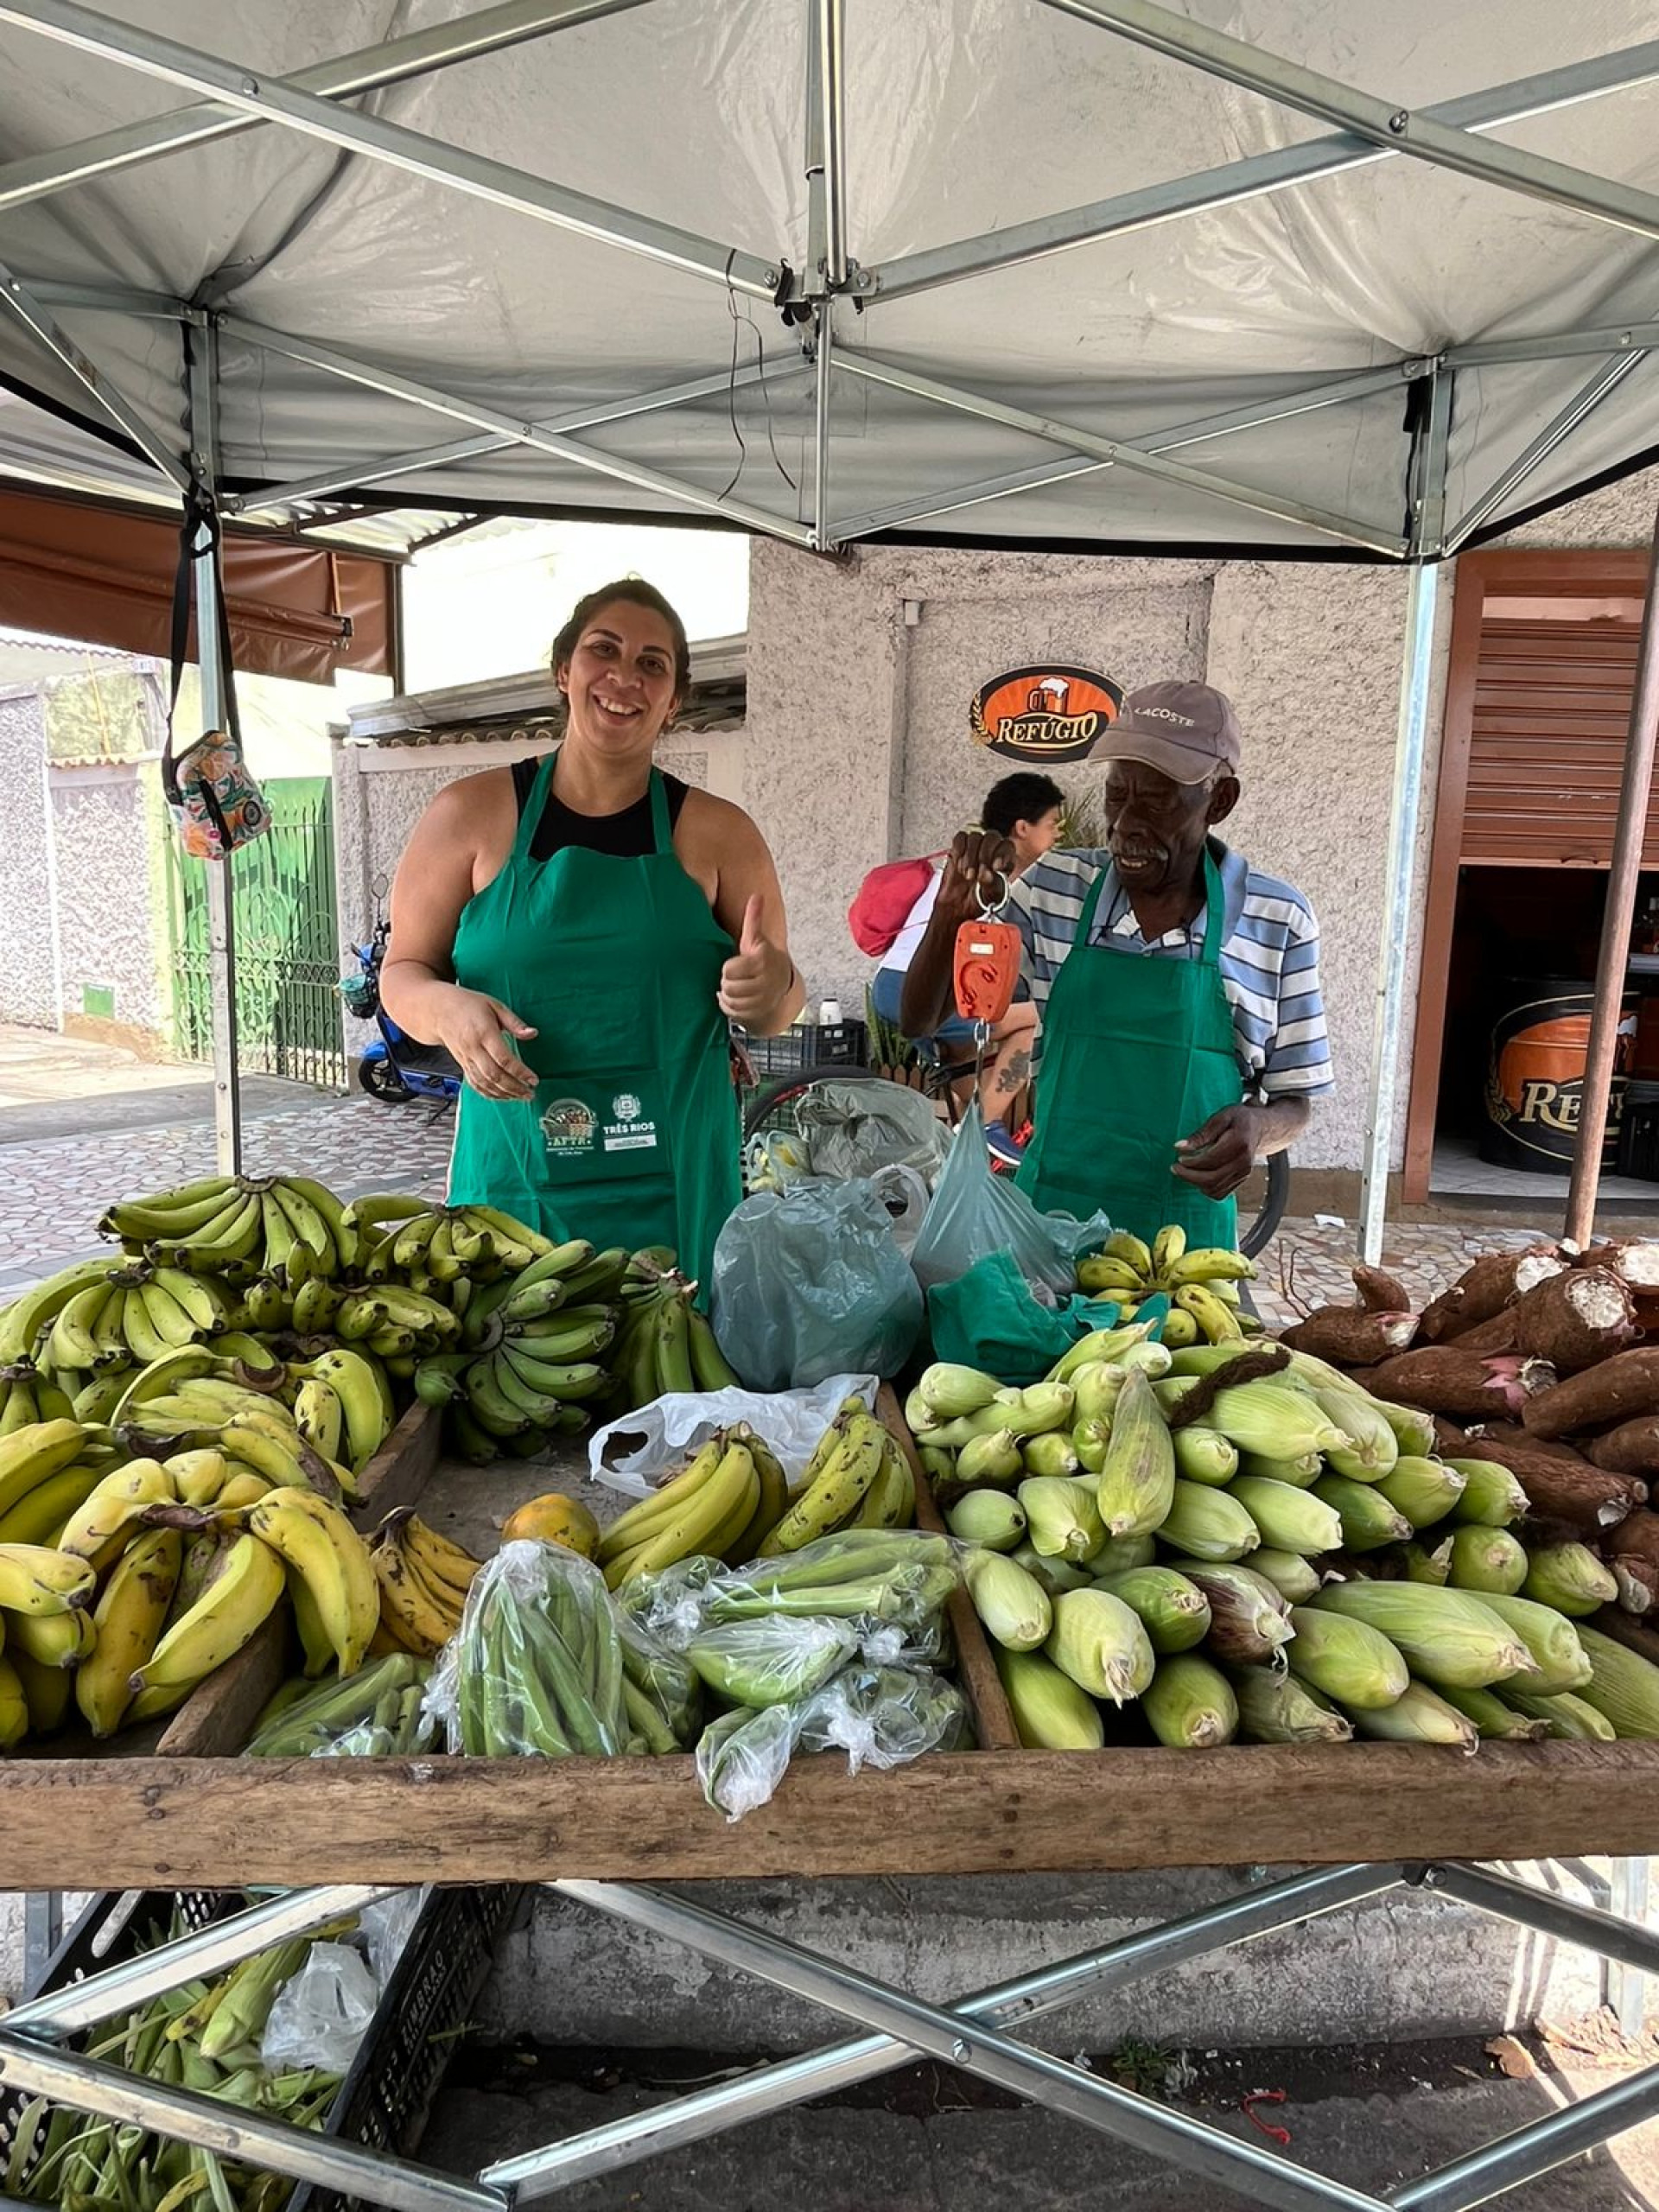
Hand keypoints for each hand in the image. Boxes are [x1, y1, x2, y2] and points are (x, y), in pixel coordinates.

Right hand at [436, 986, 537, 1100]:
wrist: (440, 1011)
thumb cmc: (468, 1005)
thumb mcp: (495, 1006)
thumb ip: (514, 1022)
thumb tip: (532, 1033)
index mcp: (483, 1032)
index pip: (503, 1059)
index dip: (520, 1072)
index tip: (533, 1079)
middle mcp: (473, 1048)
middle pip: (494, 1075)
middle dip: (514, 1088)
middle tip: (530, 1093)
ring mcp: (466, 1059)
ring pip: (484, 1083)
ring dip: (504, 1094)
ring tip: (520, 1097)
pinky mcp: (463, 1065)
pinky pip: (475, 1084)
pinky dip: (489, 1094)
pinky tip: (502, 1096)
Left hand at [719, 895, 791, 1024]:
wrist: (782, 983)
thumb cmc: (762, 957)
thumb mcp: (756, 939)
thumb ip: (754, 918)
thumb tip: (756, 896)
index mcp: (761, 961)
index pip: (729, 969)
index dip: (728, 967)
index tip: (734, 965)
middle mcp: (764, 982)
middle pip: (729, 986)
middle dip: (727, 982)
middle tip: (732, 977)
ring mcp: (762, 999)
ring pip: (731, 1000)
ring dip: (727, 994)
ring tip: (733, 986)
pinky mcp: (758, 1012)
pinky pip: (734, 1012)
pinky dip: (730, 1006)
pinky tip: (734, 998)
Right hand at [937, 829, 1017, 925]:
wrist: (958, 907)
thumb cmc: (979, 901)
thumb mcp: (990, 898)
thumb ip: (991, 885)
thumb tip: (987, 875)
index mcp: (1005, 859)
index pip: (1007, 846)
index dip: (1002, 854)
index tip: (996, 867)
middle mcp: (991, 849)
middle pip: (992, 837)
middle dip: (985, 855)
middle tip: (979, 874)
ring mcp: (975, 846)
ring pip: (975, 837)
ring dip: (970, 857)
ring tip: (968, 875)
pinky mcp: (959, 847)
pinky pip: (960, 838)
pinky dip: (959, 850)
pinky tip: (959, 865)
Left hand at [1172, 1104, 1264, 1198]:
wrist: (1260, 1128)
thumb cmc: (1238, 1120)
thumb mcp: (1220, 1118)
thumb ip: (1200, 1134)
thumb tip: (1179, 1147)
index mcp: (1240, 1143)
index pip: (1211, 1160)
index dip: (1192, 1162)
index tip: (1179, 1157)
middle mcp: (1244, 1163)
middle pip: (1212, 1179)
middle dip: (1189, 1176)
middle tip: (1175, 1167)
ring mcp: (1244, 1174)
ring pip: (1214, 1189)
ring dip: (1195, 1183)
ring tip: (1185, 1171)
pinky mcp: (1241, 1181)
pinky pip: (1219, 1193)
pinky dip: (1205, 1188)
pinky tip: (1198, 1176)